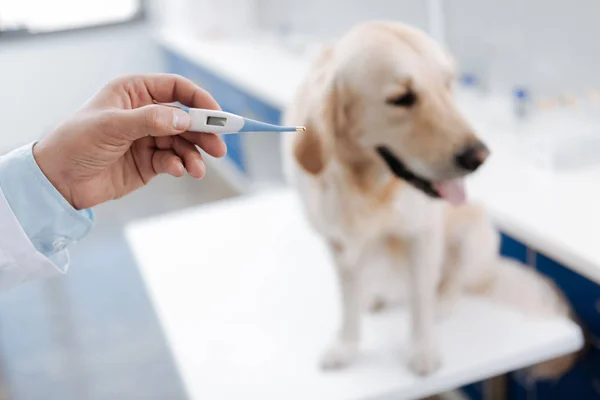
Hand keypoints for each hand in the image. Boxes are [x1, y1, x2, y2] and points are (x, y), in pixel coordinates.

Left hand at [33, 74, 226, 209]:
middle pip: (185, 118)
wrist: (57, 181)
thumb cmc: (76, 141)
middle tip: (218, 148)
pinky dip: (178, 166)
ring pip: (182, 143)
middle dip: (203, 133)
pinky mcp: (148, 163)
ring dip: (193, 155)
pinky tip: (177, 171)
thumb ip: (150, 120)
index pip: (176, 89)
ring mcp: (147, 139)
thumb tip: (185, 120)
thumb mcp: (112, 125)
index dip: (199, 99)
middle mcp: (144, 113)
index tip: (217, 115)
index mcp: (134, 92)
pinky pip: (172, 161)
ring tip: (198, 169)